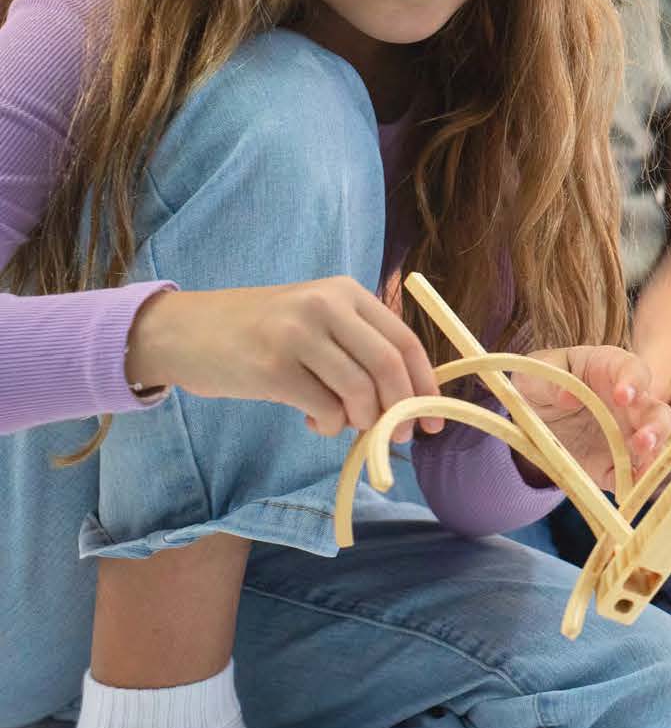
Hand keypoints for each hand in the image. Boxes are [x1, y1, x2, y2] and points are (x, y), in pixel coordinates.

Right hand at [123, 279, 439, 441]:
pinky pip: (324, 408)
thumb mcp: (313, 320)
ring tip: (343, 423)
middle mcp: (325, 306)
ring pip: (360, 390)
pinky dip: (328, 424)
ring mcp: (297, 334)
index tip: (435, 418)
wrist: (179, 331)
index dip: (426, 384)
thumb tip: (408, 399)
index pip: (405, 340)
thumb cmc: (255, 332)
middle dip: (403, 409)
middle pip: (390, 365)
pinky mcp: (272, 367)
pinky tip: (311, 419)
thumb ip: (357, 347)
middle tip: (400, 436)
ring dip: (363, 420)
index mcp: (345, 292)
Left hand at [520, 346, 670, 488]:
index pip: (633, 371)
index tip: (623, 396)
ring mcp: (629, 435)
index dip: (633, 382)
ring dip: (652, 458)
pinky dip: (635, 484)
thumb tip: (567, 397)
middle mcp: (631, 404)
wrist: (539, 417)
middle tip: (643, 441)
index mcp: (612, 370)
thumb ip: (549, 381)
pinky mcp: (618, 464)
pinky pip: (632, 475)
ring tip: (643, 471)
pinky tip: (631, 491)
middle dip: (655, 427)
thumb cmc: (543, 384)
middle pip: (658, 413)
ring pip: (655, 445)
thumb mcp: (534, 376)